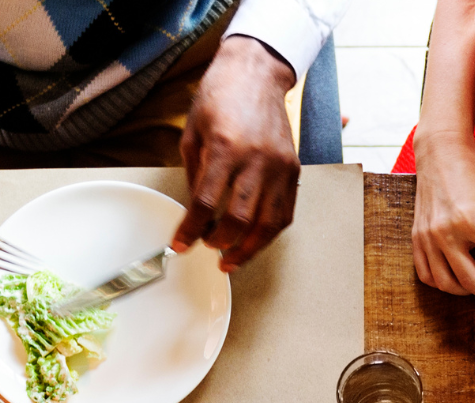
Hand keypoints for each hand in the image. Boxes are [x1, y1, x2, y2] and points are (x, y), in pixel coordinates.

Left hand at [172, 36, 299, 270]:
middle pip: (240, 219)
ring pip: (267, 224)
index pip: (206, 204)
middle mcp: (256, 159)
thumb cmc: (221, 96)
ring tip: (231, 259)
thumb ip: (195, 174)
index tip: (181, 244)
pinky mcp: (293, 168)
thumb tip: (196, 211)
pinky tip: (255, 241)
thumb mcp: (194, 132)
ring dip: (248, 249)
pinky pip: (285, 213)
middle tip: (207, 247)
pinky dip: (269, 233)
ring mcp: (279, 166)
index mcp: (225, 148)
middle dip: (220, 242)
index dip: (191, 230)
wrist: (257, 73)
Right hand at [409, 129, 474, 305]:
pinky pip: (427, 275)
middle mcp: (445, 232)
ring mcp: (427, 238)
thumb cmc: (469, 175)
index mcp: (471, 220)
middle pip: (472, 282)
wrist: (439, 154)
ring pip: (447, 285)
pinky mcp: (416, 239)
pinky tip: (457, 278)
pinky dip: (443, 284)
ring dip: (468, 292)